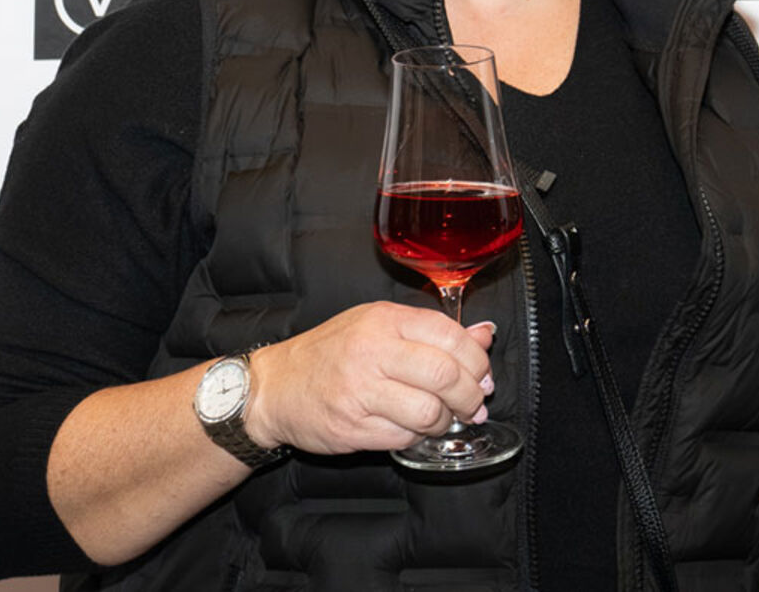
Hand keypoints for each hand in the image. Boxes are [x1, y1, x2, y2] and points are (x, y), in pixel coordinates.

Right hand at [243, 302, 495, 454]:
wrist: (274, 387)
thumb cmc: (331, 353)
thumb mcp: (379, 326)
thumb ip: (433, 331)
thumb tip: (485, 334)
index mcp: (383, 321)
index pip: (449, 336)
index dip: (477, 360)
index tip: (483, 375)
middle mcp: (372, 352)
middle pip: (444, 374)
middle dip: (471, 395)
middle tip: (475, 404)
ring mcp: (360, 391)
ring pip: (429, 411)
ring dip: (446, 420)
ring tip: (443, 418)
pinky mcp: (351, 427)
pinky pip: (404, 437)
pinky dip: (418, 436)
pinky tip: (414, 428)